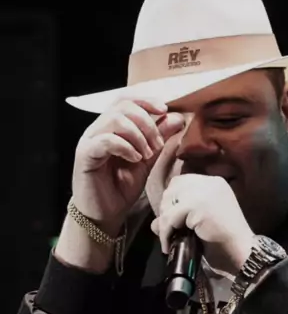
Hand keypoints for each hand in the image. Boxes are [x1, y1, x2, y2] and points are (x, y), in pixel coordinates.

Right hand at [71, 98, 184, 235]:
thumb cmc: (121, 187)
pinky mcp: (85, 155)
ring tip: (146, 154)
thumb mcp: (146, 160)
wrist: (104, 214)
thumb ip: (159, 139)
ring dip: (138, 135)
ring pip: (115, 119)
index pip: (127, 99)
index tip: (165, 110)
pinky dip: (125, 146)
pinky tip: (135, 159)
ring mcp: (90, 140)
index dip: (146, 100)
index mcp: (112, 126)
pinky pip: (106, 140)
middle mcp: (98, 128)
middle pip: (123, 106)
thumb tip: (178, 118)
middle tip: (157, 144)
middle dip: (146, 122)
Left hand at [151, 173, 254, 276]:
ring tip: (168, 238)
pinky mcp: (197, 206)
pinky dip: (166, 232)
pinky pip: (170, 218)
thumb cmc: (225, 238)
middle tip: (168, 228)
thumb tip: (154, 224)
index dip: (173, 198)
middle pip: (173, 187)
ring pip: (169, 202)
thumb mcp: (200, 223)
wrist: (240, 249)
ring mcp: (203, 192)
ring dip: (164, 222)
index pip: (183, 181)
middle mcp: (209, 182)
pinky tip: (168, 244)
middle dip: (166, 208)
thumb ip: (180, 217)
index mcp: (214, 183)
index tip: (171, 217)